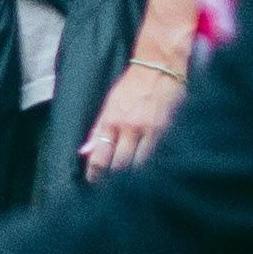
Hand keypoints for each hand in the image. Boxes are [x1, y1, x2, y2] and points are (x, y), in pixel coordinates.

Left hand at [81, 49, 185, 174]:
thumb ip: (98, 130)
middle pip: (119, 166)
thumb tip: (85, 152)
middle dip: (114, 180)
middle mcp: (129, 127)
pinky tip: (149, 168)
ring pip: (139, 165)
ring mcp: (149, 130)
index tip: (94, 182)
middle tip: (112, 187)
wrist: (160, 66)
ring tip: (130, 181)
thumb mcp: (110, 105)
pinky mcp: (167, 130)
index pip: (100, 157)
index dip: (95, 175)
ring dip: (133, 176)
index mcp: (111, 121)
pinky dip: (151, 165)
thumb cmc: (133, 85)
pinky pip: (157, 156)